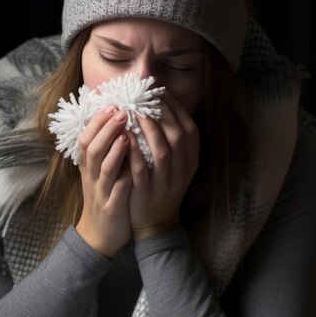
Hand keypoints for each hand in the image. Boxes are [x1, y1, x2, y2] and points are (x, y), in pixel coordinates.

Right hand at [75, 106, 132, 257]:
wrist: (100, 233)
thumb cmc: (104, 195)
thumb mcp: (99, 171)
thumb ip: (104, 148)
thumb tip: (114, 120)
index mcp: (89, 166)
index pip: (86, 138)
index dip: (97, 121)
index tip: (111, 104)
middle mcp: (92, 176)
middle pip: (92, 149)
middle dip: (106, 129)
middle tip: (121, 111)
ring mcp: (101, 192)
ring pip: (104, 169)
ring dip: (114, 151)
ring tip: (126, 134)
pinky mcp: (111, 209)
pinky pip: (117, 193)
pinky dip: (125, 180)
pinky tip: (135, 169)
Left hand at [127, 89, 199, 239]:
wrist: (156, 224)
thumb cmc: (162, 187)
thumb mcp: (176, 167)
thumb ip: (172, 142)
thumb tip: (160, 108)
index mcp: (191, 162)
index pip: (190, 130)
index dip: (177, 109)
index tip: (162, 92)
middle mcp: (182, 171)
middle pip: (178, 136)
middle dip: (163, 113)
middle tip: (147, 96)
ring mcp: (166, 182)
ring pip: (162, 150)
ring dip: (148, 128)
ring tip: (135, 110)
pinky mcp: (147, 192)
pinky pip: (141, 168)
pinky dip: (134, 150)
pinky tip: (125, 135)